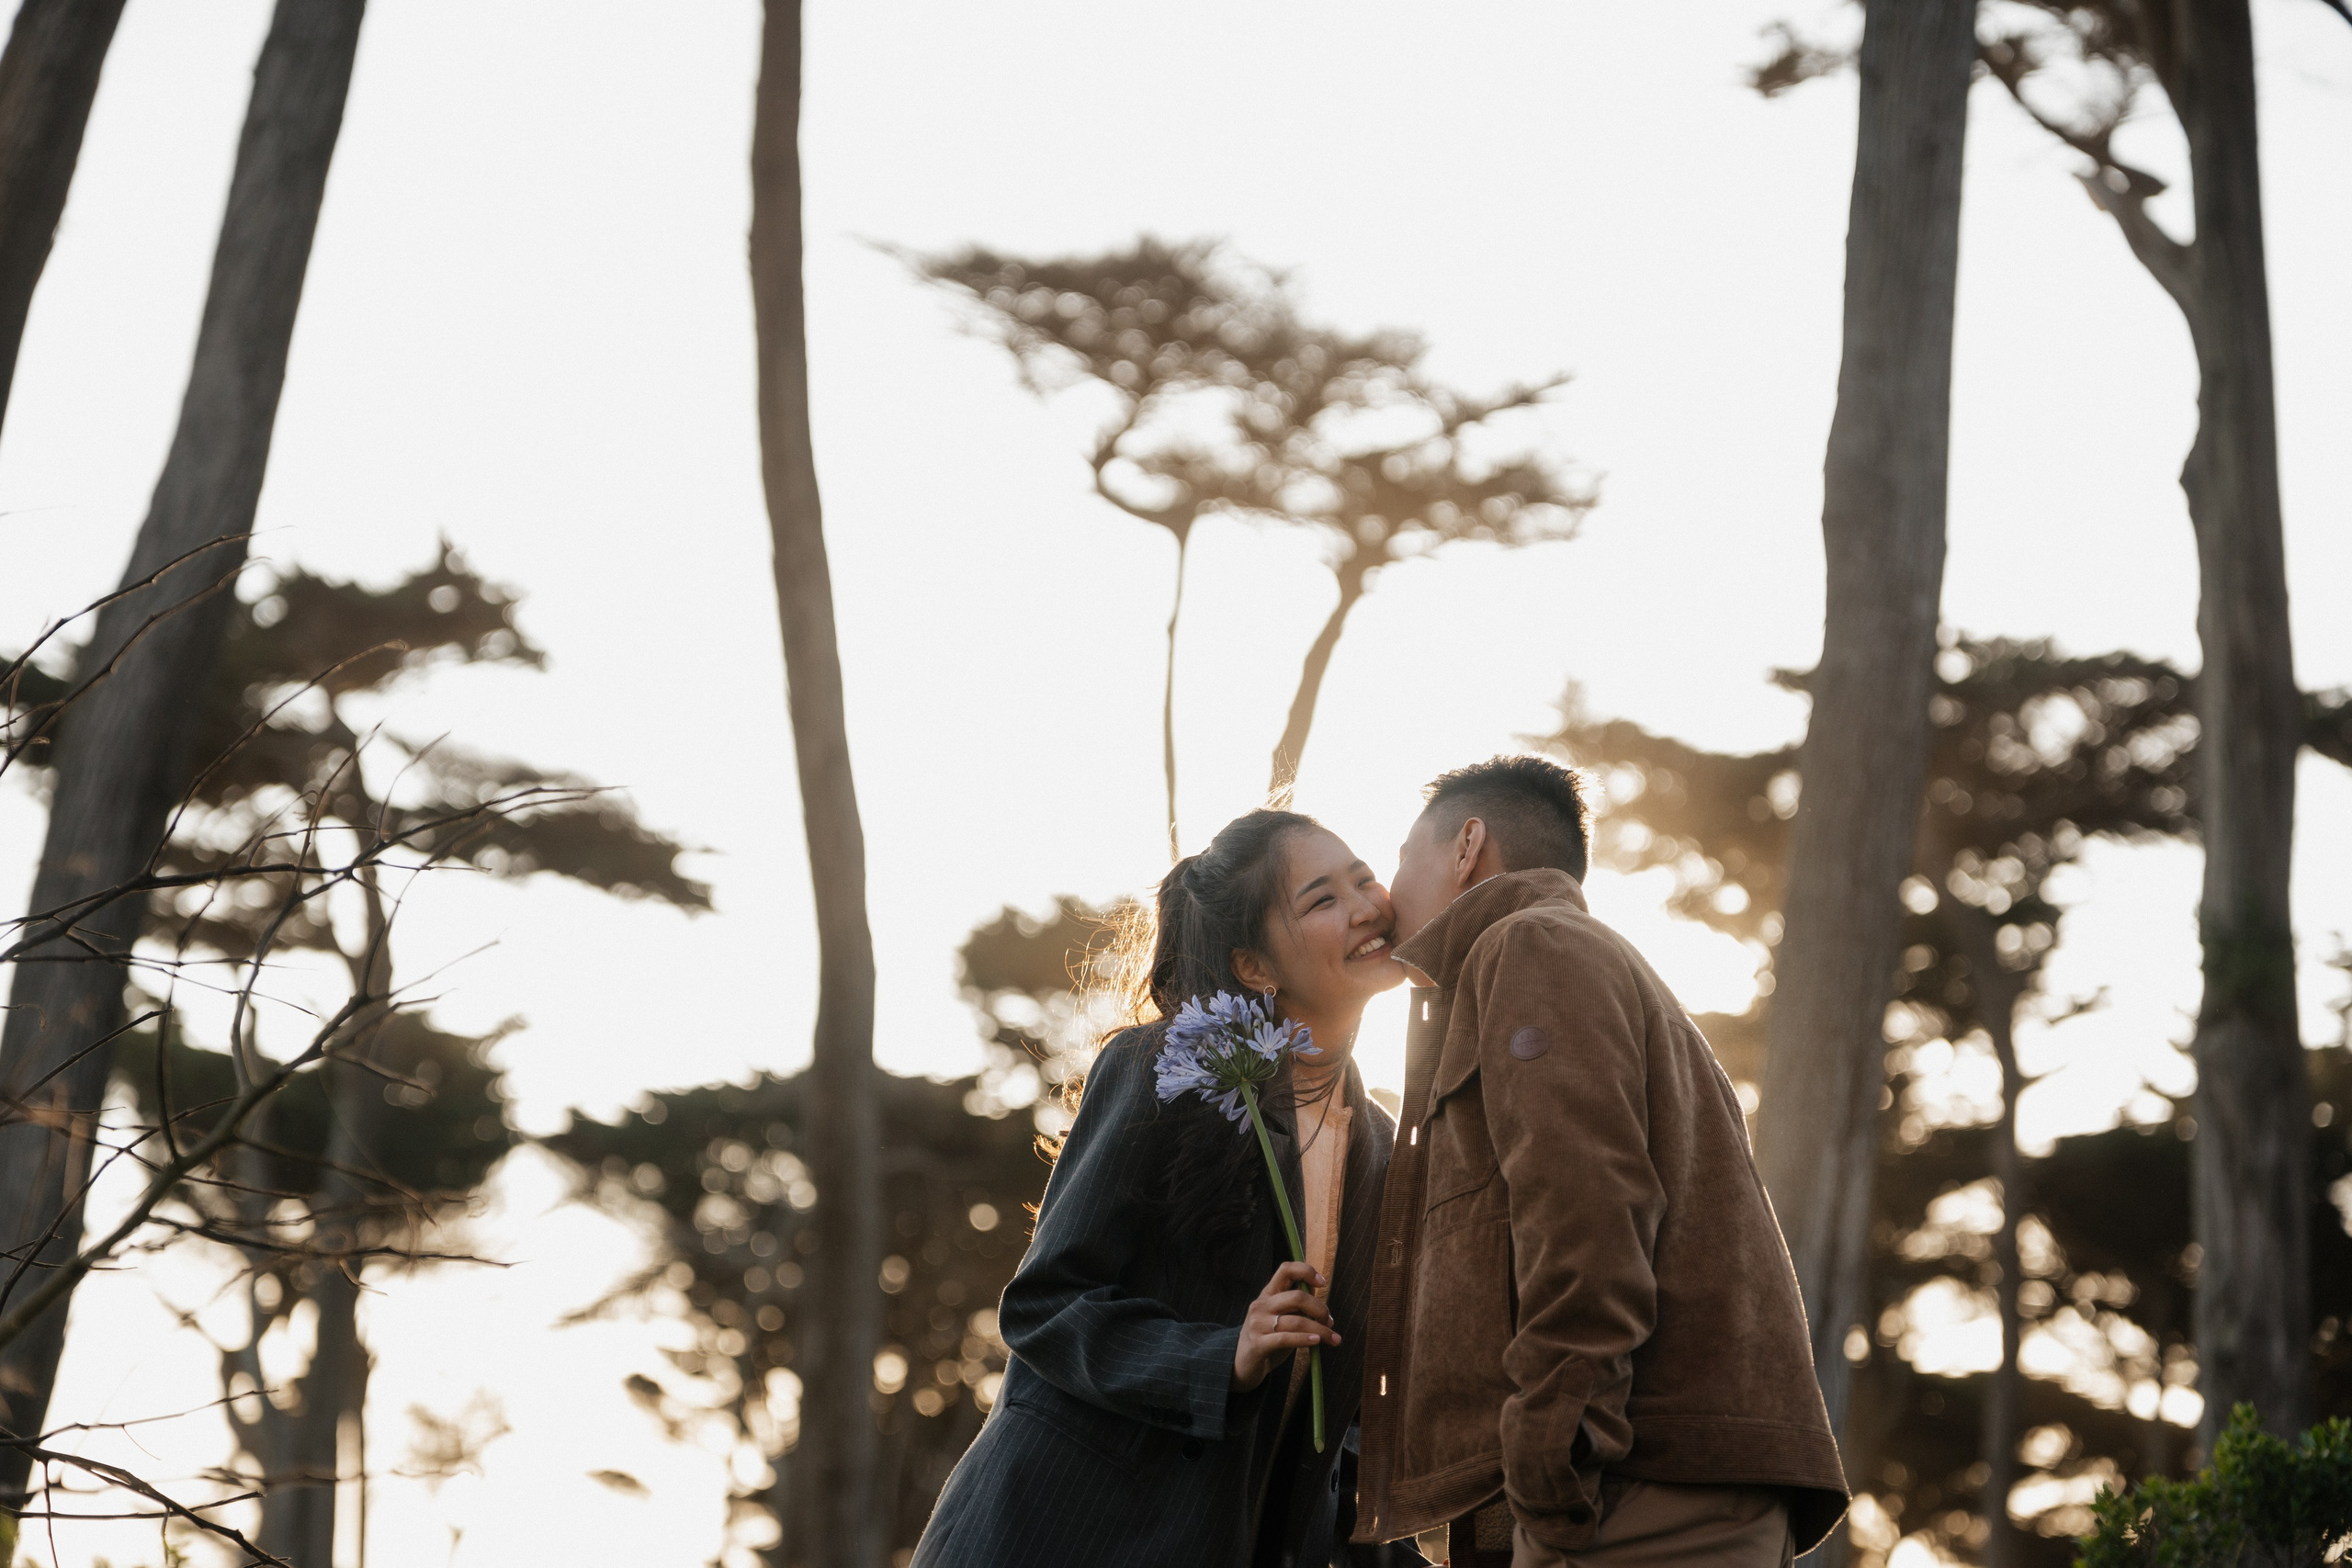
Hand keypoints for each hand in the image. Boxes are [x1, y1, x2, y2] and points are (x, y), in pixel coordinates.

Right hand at [1231, 1260, 1336, 1390]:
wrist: (1244, 1364)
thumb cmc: (1269, 1339)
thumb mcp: (1281, 1317)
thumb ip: (1297, 1306)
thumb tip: (1321, 1299)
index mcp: (1268, 1294)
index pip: (1286, 1270)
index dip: (1306, 1271)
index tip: (1322, 1282)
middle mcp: (1261, 1305)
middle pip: (1296, 1297)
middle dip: (1319, 1309)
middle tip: (1330, 1322)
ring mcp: (1257, 1324)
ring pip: (1296, 1321)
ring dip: (1320, 1330)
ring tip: (1333, 1339)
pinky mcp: (1258, 1344)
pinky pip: (1285, 1338)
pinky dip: (1304, 1339)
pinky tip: (1316, 1342)